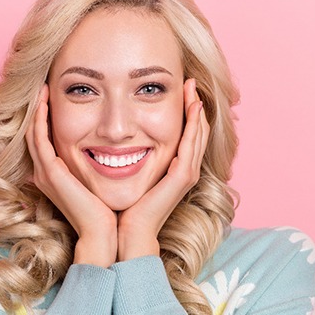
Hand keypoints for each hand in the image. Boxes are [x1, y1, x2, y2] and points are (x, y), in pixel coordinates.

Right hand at [25, 85, 116, 266]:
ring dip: (36, 108)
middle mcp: (45, 172)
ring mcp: (45, 172)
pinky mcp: (50, 173)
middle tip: (44, 86)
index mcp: (55, 175)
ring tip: (42, 87)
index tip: (55, 97)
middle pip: (35, 132)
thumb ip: (92, 168)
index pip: (45, 139)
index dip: (46, 117)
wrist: (103, 233)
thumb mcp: (97, 182)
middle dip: (38, 109)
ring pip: (33, 132)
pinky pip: (39, 138)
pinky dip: (40, 118)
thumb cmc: (105, 209)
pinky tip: (45, 99)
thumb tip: (108, 152)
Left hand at [116, 78, 209, 260]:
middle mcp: (185, 169)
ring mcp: (186, 173)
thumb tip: (115, 137)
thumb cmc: (122, 205)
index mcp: (174, 168)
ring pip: (198, 134)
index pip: (186, 134)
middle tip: (190, 82)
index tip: (179, 89)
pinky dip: (194, 124)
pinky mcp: (182, 177)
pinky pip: (192, 144)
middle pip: (197, 131)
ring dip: (197, 110)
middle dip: (194, 105)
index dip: (185, 112)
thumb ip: (131, 156)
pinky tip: (193, 106)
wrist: (124, 232)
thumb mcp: (128, 173)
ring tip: (192, 88)